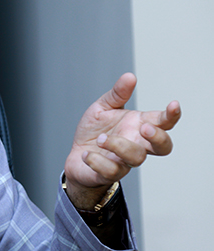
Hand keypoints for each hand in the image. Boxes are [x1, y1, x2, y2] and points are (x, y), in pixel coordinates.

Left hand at [64, 72, 180, 208]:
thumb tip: (130, 77)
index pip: (163, 122)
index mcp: (137, 126)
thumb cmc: (94, 131)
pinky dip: (97, 161)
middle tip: (143, 128)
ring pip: (136, 158)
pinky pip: (111, 171)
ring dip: (119, 146)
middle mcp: (136, 144)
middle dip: (158, 137)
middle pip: (163, 147)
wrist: (76, 156)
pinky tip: (86, 154)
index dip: (171, 115)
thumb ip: (117, 94)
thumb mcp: (102, 108)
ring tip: (100, 139)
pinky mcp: (109, 173)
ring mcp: (125, 161)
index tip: (173, 104)